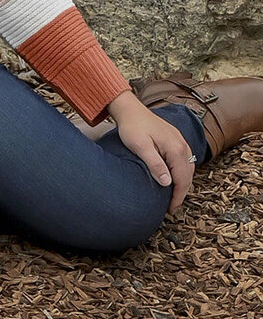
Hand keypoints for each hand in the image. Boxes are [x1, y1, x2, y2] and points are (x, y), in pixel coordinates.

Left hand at [107, 89, 196, 213]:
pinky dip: (182, 172)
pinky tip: (174, 178)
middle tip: (171, 207)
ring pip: (189, 168)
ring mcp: (180, 141)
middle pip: (188, 175)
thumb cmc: (132, 127)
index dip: (178, 196)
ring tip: (173, 196)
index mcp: (175, 148)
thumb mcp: (140, 147)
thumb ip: (155, 164)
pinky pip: (185, 160)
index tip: (170, 209)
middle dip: (182, 192)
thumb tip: (167, 183)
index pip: (182, 179)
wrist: (129, 108)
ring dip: (183, 183)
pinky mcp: (175, 139)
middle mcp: (182, 145)